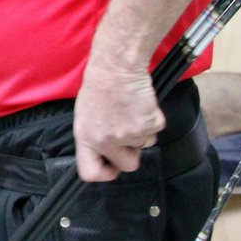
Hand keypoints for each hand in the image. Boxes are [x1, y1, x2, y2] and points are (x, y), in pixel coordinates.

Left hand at [72, 60, 163, 182]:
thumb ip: (94, 138)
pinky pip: (155, 131)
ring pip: (144, 145)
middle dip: (132, 153)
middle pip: (128, 165)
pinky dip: (151, 120)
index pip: (91, 173)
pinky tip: (140, 105)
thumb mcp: (85, 116)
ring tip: (130, 110)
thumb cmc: (99, 86)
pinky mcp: (148, 124)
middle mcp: (107, 140)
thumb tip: (103, 154)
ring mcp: (129, 134)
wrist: (117, 67)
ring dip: (141, 131)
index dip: (104, 173)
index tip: (111, 165)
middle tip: (128, 134)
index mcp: (86, 138)